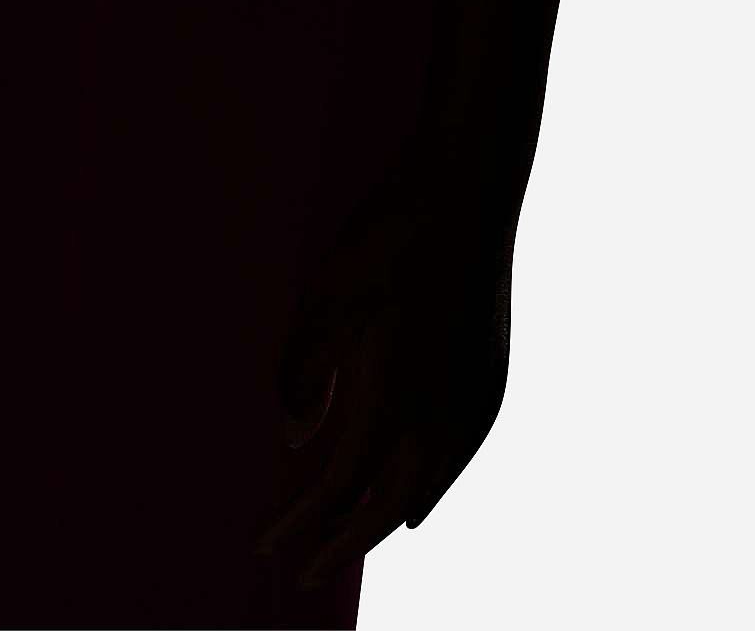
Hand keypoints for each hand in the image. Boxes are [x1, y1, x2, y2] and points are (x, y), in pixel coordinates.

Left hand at [257, 130, 524, 587]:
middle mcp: (441, 416)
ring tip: (348, 540)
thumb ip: (304, 374)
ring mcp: (473, 398)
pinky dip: (432, 489)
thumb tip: (291, 441)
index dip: (298, 523)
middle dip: (334, 539)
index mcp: (395, 400)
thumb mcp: (325, 298)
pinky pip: (459, 458)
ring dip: (380, 517)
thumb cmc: (388, 236)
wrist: (469, 186)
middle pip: (380, 504)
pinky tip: (421, 504)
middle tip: (297, 569)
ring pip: (423, 486)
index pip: (337, 490)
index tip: (264, 548)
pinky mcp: (490, 377)